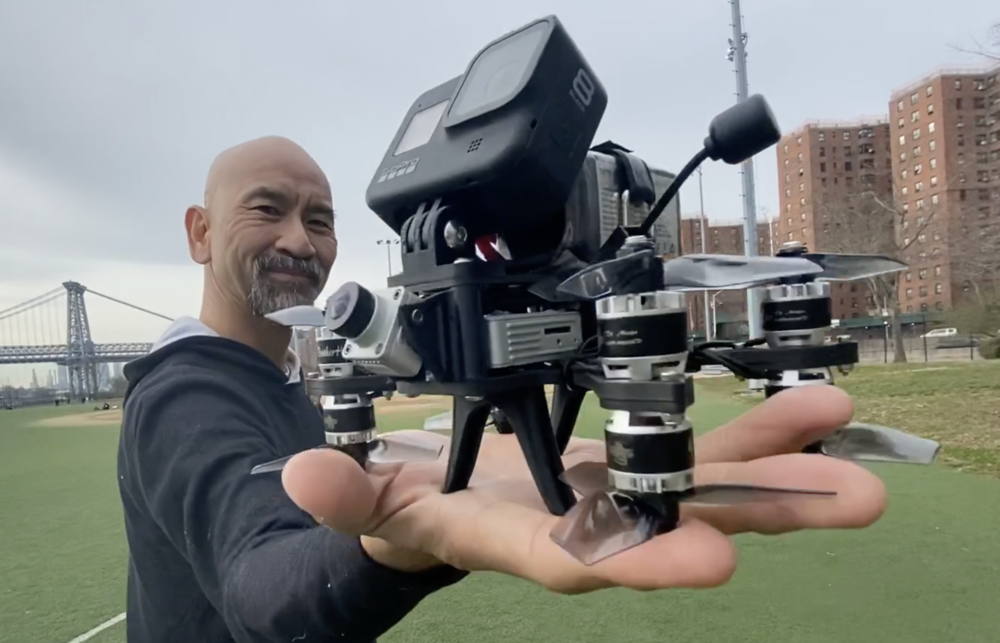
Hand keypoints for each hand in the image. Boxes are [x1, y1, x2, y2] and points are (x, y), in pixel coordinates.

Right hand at [281, 386, 885, 592]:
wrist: (441, 502)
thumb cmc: (403, 510)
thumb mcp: (366, 506)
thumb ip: (342, 497)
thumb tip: (302, 475)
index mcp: (516, 540)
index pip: (580, 558)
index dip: (639, 560)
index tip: (709, 558)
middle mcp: (581, 524)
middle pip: (675, 523)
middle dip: (761, 516)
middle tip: (852, 501)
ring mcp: (613, 493)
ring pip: (703, 486)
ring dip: (782, 471)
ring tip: (857, 456)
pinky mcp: (626, 465)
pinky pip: (695, 449)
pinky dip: (754, 432)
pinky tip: (811, 408)